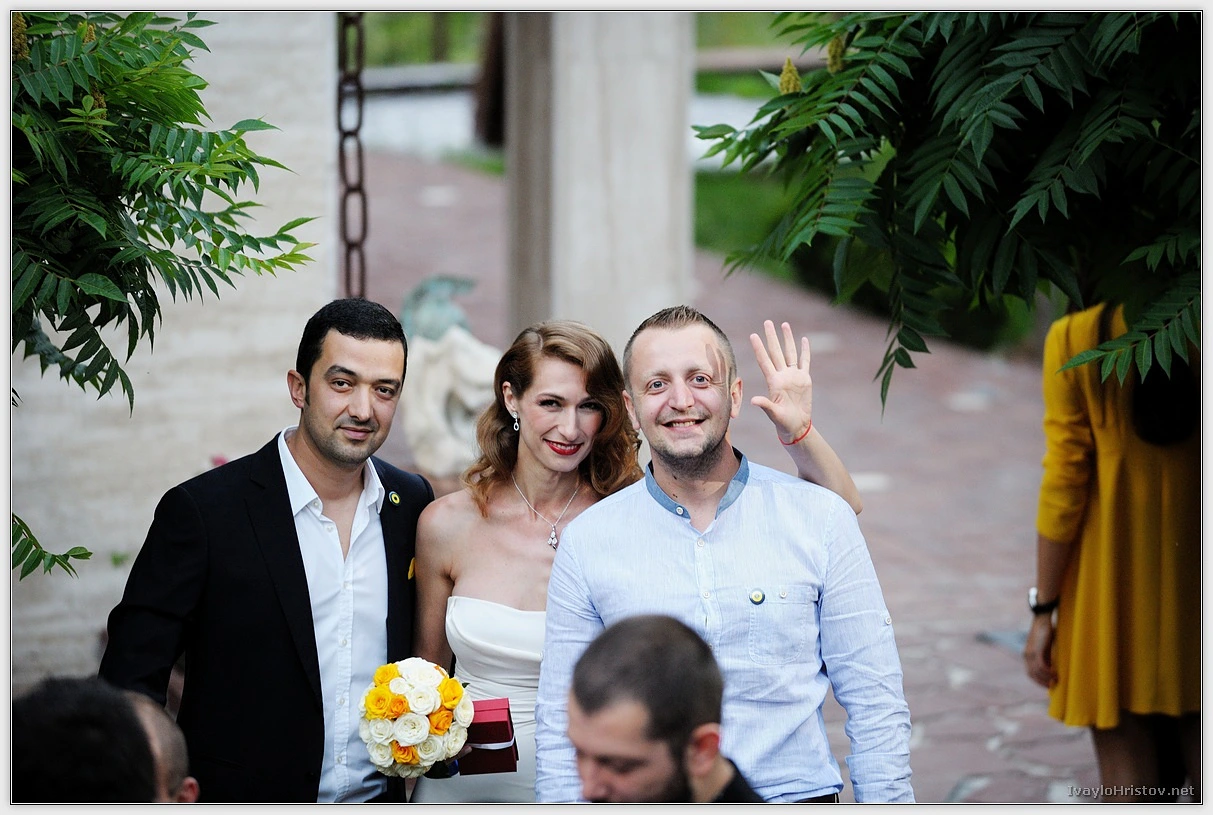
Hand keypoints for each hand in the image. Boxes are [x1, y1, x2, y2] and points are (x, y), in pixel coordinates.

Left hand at [749, 320, 811, 442]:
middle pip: (776, 352)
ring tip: (784, 324)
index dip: (759, 348)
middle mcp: (782, 375)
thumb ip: (765, 405)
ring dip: (787, 339)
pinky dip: (805, 351)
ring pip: (790, 353)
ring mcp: (793, 376)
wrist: (796, 425)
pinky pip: (805, 362)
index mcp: (773, 382)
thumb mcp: (773, 414)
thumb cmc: (782, 421)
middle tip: (767, 322)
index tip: (753, 335)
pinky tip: (804, 339)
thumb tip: (753, 401)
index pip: (764, 361)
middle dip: (772, 337)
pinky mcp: (804, 379)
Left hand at [1023, 614, 1056, 687]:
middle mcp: (1026, 656)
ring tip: (1056, 681)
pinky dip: (1048, 672)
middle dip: (1042, 682)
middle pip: (1032, 675)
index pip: (1030, 673)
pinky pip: (1041, 666)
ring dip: (1047, 678)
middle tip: (1053, 686)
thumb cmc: (1046, 632)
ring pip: (1037, 672)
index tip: (1047, 685)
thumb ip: (1047, 656)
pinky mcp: (1036, 651)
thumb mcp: (1045, 647)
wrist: (1041, 619)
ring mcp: (1030, 653)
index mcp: (1027, 656)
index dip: (1038, 681)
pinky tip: (1055, 674)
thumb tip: (1053, 667)